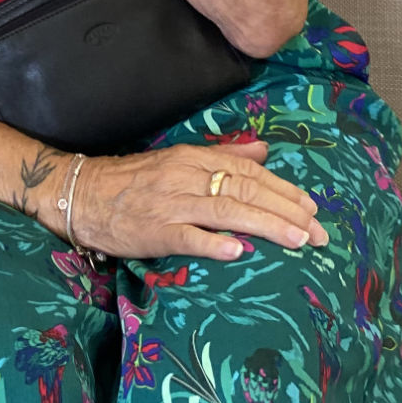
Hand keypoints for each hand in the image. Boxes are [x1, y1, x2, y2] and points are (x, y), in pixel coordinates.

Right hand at [71, 139, 326, 262]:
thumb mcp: (179, 159)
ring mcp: (170, 204)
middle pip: (245, 190)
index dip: (283, 190)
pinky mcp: (154, 231)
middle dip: (287, 211)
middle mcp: (186, 177)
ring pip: (226, 211)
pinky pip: (187, 237)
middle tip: (318, 233)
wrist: (83, 194)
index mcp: (194, 158)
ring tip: (297, 240)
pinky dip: (214, 243)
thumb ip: (224, 155)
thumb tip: (264, 150)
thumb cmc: (134, 180)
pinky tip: (239, 252)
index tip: (312, 208)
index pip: (248, 172)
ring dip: (265, 225)